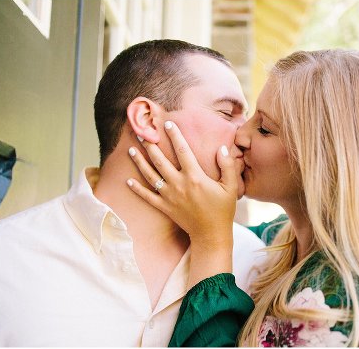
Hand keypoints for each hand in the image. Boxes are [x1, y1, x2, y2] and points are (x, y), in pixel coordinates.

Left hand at [126, 121, 240, 247]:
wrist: (211, 234)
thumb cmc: (222, 210)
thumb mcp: (230, 187)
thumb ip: (227, 167)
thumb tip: (221, 149)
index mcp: (195, 177)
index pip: (183, 151)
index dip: (175, 136)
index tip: (167, 124)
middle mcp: (179, 184)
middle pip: (161, 161)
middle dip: (150, 146)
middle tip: (142, 133)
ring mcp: (169, 196)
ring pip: (150, 176)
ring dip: (140, 162)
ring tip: (131, 150)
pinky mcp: (164, 207)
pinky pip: (147, 196)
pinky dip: (137, 189)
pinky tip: (128, 181)